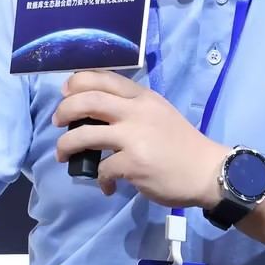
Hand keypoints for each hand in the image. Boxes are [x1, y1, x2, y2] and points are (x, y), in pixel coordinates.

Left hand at [53, 70, 224, 208]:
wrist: (207, 172)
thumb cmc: (182, 143)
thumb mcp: (159, 113)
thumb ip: (133, 108)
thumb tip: (96, 113)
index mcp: (143, 97)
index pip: (104, 78)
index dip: (78, 82)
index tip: (66, 91)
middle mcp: (136, 112)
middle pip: (87, 101)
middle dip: (64, 110)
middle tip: (57, 121)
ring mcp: (134, 138)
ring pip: (84, 135)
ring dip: (66, 145)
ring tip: (62, 153)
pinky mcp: (133, 164)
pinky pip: (103, 169)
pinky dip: (100, 179)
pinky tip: (107, 186)